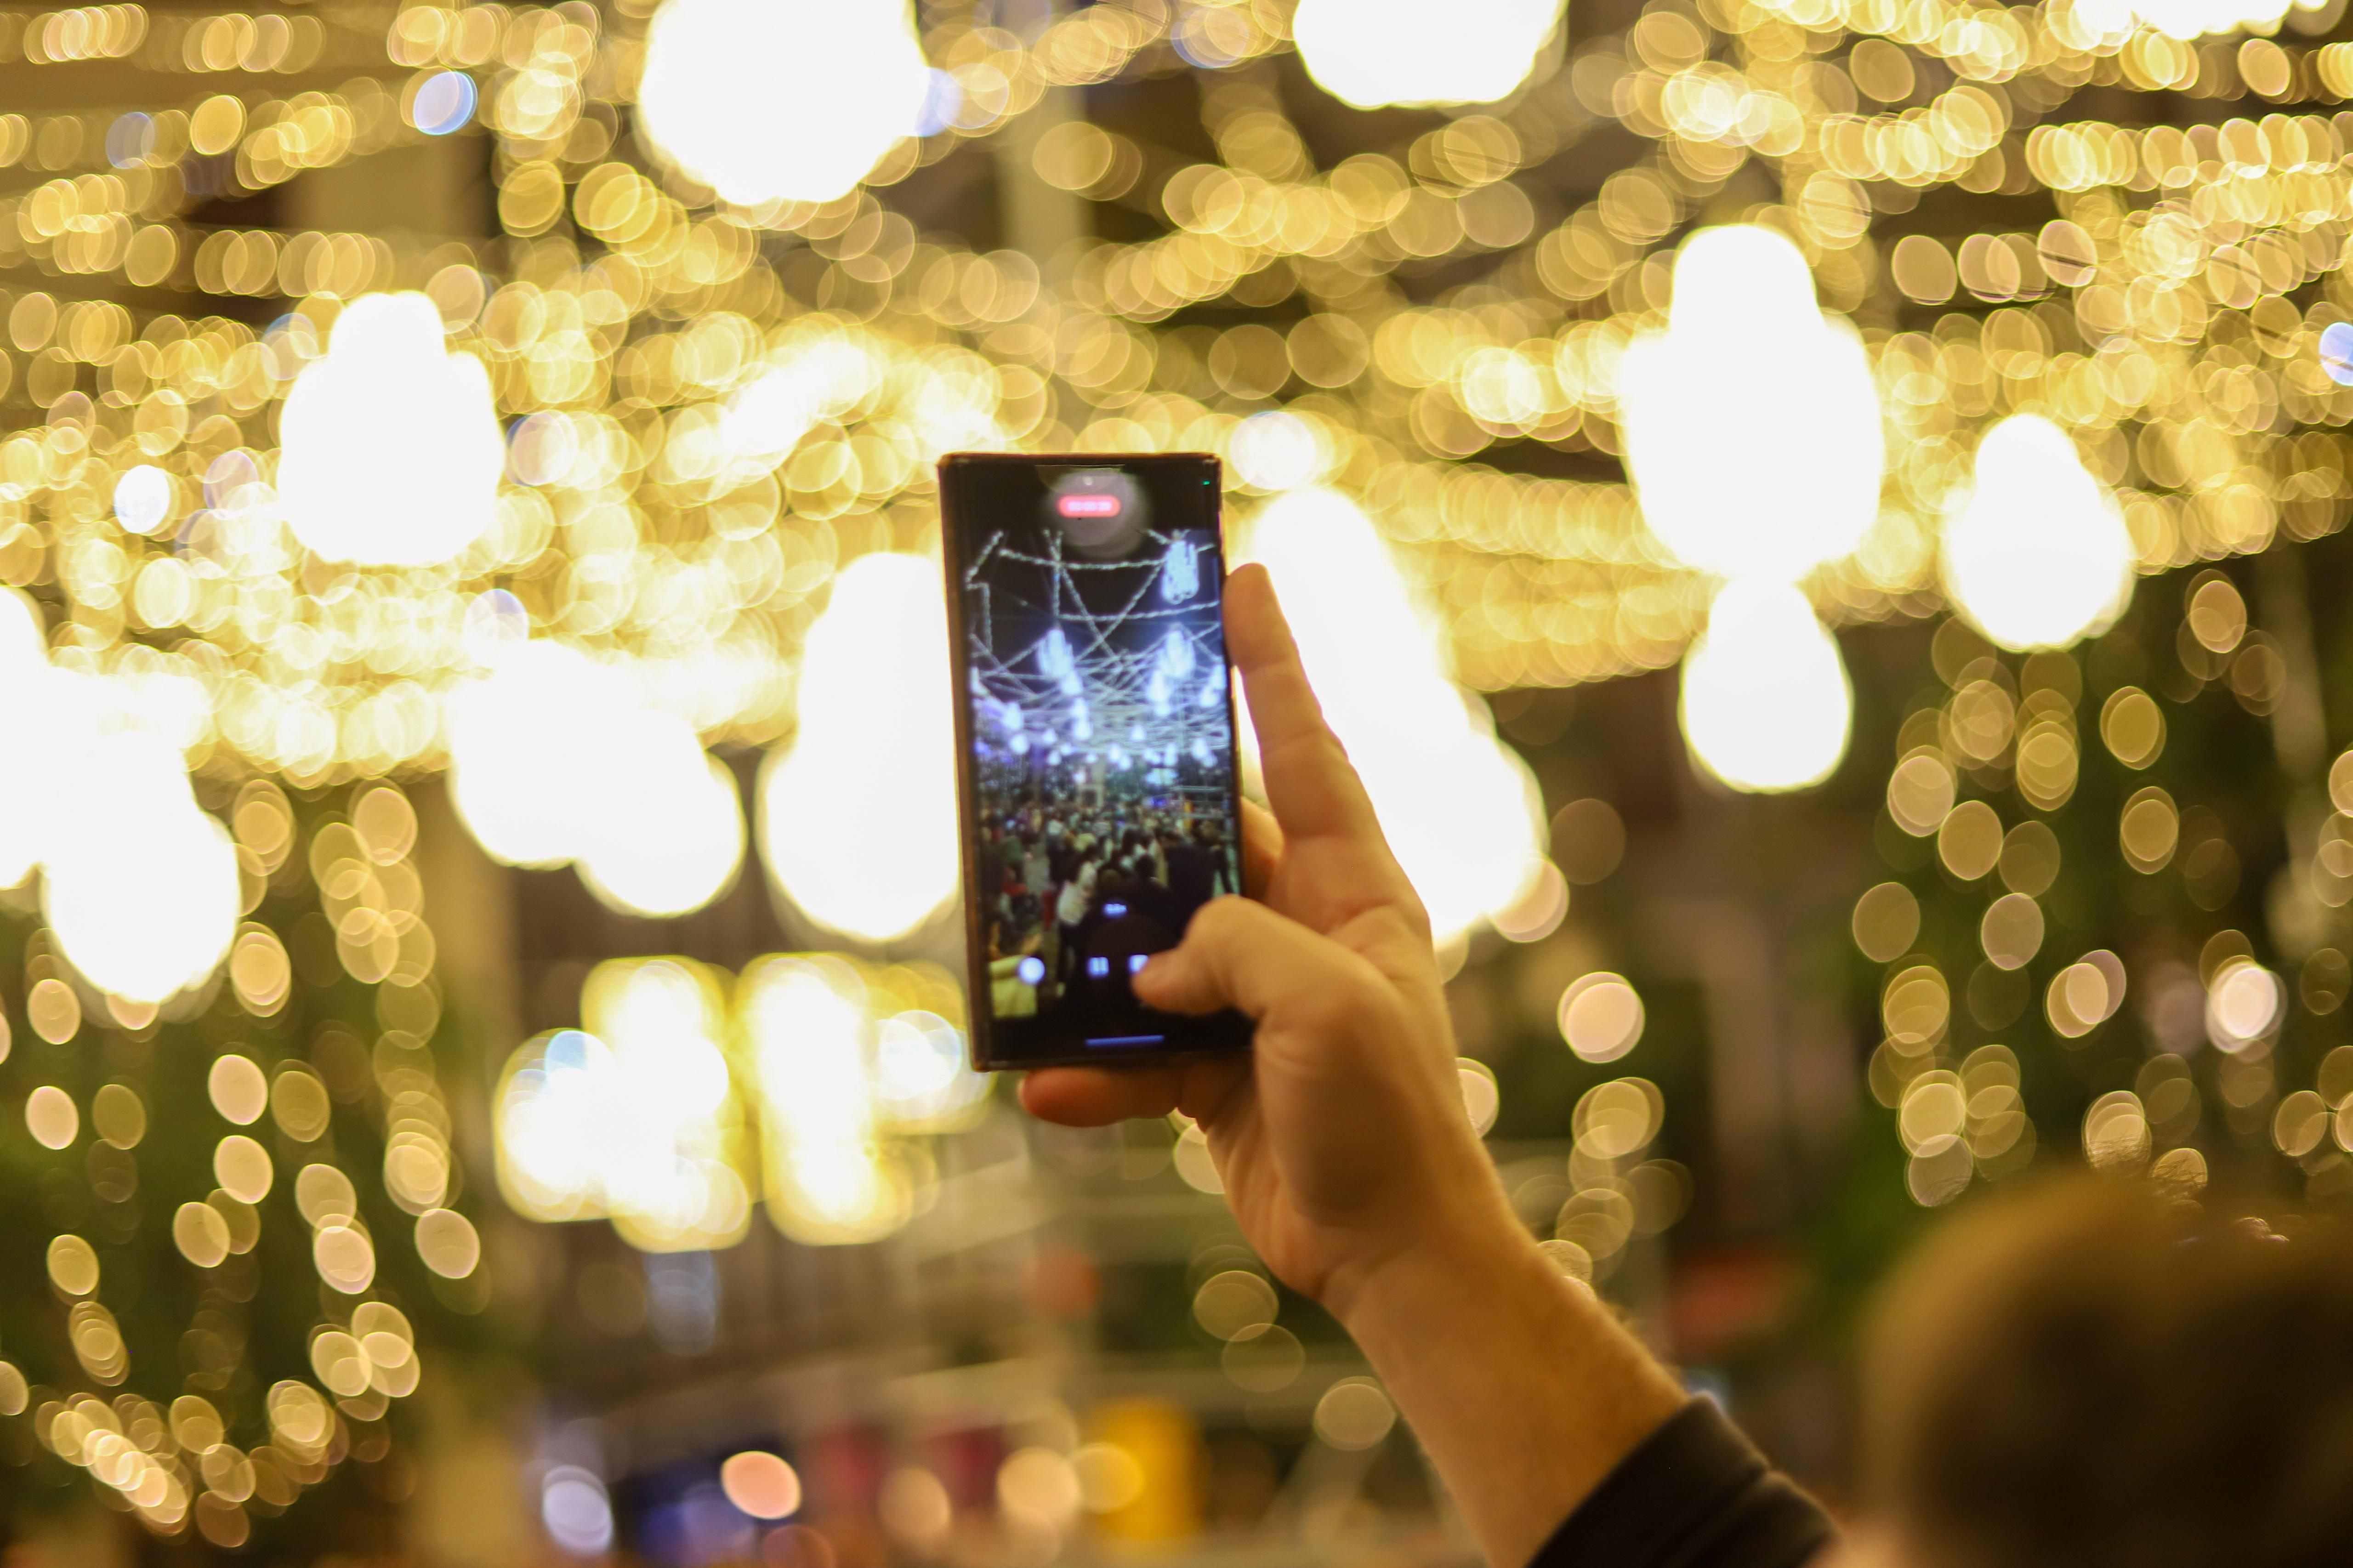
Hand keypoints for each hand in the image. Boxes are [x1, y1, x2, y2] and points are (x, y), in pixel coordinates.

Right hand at [1020, 564, 1518, 1315]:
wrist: (1391, 1252)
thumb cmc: (1391, 1119)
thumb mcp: (1327, 1010)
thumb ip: (1236, 950)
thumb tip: (1153, 967)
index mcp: (1353, 889)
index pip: (1309, 750)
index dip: (1274, 665)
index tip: (1245, 580)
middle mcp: (1301, 929)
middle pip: (1204, 841)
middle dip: (1138, 812)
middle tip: (1068, 757)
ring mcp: (1251, 997)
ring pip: (1150, 944)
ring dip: (1092, 960)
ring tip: (1026, 952)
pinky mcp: (1212, 1066)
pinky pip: (1132, 1047)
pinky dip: (1090, 1069)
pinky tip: (1048, 1086)